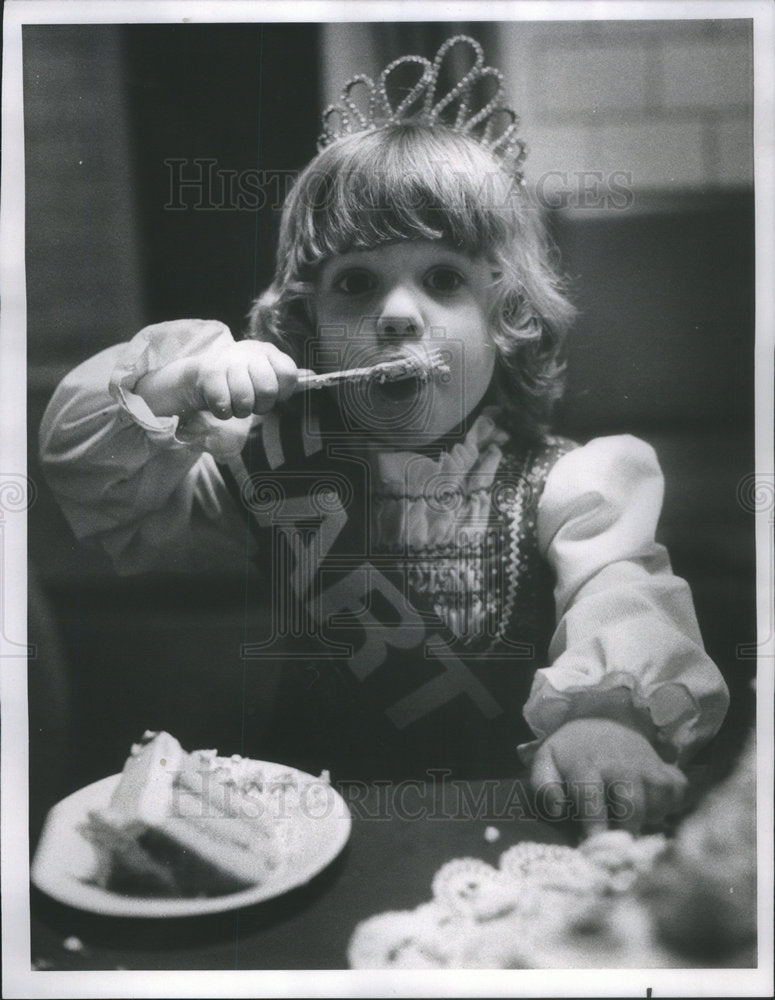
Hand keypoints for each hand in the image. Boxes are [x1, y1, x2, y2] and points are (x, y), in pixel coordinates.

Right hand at [189, 340, 298, 418]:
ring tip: (236, 405)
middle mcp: (250, 352)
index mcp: (268, 351)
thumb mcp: (266, 373)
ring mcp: (229, 360)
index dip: (283, 393)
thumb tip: (314, 377)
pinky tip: (222, 404)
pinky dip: (224, 412)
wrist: (203, 373)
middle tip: (253, 404)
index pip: (288, 374)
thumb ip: (287, 378)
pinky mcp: (209, 372)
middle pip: (268, 389)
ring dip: (241, 411)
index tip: (274, 395)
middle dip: (261, 406)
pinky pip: (223, 405)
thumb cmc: (242, 378)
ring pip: (245, 400)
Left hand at [529, 718, 687, 836]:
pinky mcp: (665, 767)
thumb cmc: (571, 755)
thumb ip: (544, 787)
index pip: (590, 796)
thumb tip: (557, 809)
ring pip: (658, 801)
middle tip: (617, 844)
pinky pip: (677, 793)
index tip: (595, 845)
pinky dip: (669, 805)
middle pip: (631, 804)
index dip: (594, 825)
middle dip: (625, 830)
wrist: (599, 723)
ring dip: (647, 819)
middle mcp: (620, 762)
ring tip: (630, 821)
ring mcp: (647, 764)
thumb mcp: (546, 763)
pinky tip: (651, 807)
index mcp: (585, 763)